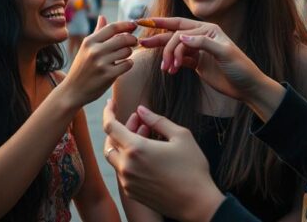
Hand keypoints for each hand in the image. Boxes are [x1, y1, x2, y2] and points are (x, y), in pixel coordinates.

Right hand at [61, 15, 136, 105]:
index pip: (112, 27)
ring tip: (124, 55)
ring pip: (126, 51)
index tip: (134, 25)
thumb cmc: (81, 68)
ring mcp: (101, 63)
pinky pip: (127, 64)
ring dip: (129, 52)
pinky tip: (123, 65)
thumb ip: (97, 32)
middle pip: (122, 38)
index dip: (126, 25)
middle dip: (132, 39)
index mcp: (89, 41)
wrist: (73, 91)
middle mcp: (94, 50)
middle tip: (134, 41)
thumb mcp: (85, 48)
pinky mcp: (108, 75)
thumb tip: (102, 17)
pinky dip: (128, 64)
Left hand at [103, 100, 223, 221]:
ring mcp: (128, 182)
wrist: (197, 203)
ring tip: (146, 135)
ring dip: (126, 144)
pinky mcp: (132, 193)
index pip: (110, 126)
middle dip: (122, 127)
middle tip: (138, 120)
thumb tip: (141, 110)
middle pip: (111, 142)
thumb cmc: (192, 168)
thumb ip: (157, 120)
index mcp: (135, 149)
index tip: (111, 103)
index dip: (108, 112)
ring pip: (116, 157)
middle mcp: (126, 166)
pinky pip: (123, 172)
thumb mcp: (181, 136)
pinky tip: (146, 155)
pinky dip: (129, 159)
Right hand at [139, 17, 261, 101]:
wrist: (247, 87)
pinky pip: (179, 60)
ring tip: (164, 68)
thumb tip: (181, 36)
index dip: (162, 23)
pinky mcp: (196, 63)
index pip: (181, 26)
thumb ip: (203, 43)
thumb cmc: (241, 67)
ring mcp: (198, 50)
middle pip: (174, 35)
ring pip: (175, 48)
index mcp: (208, 29)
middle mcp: (201, 37)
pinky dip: (172, 64)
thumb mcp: (224, 53)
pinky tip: (169, 70)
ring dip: (166, 56)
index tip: (145, 23)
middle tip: (143, 44)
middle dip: (159, 40)